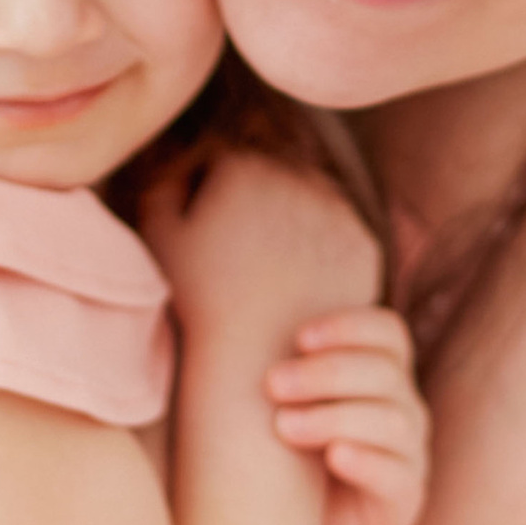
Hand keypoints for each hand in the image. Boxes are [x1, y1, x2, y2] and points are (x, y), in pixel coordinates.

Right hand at [138, 144, 383, 341]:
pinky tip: (297, 280)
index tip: (202, 226)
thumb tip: (177, 161)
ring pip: (308, 199)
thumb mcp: (161, 239)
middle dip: (254, 199)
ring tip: (267, 266)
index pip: (223, 161)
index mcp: (243, 167)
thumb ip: (162, 186)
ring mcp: (337, 210)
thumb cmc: (197, 302)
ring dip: (290, 219)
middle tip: (237, 247)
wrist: (254, 363)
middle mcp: (296, 178)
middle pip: (269, 174)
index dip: (207, 192)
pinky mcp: (364, 246)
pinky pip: (338, 233)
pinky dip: (321, 249)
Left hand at [266, 306, 429, 524]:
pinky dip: (367, 461)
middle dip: (328, 373)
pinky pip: (398, 476)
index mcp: (377, 376)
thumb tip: (206, 308)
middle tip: (273, 384)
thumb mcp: (263, 406)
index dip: (350, 327)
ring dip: (336, 416)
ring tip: (284, 426)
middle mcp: (402, 410)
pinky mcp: (403, 505)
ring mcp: (408, 457)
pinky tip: (333, 457)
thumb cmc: (266, 460)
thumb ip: (263, 365)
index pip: (387, 333)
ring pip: (394, 420)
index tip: (299, 337)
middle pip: (386, 372)